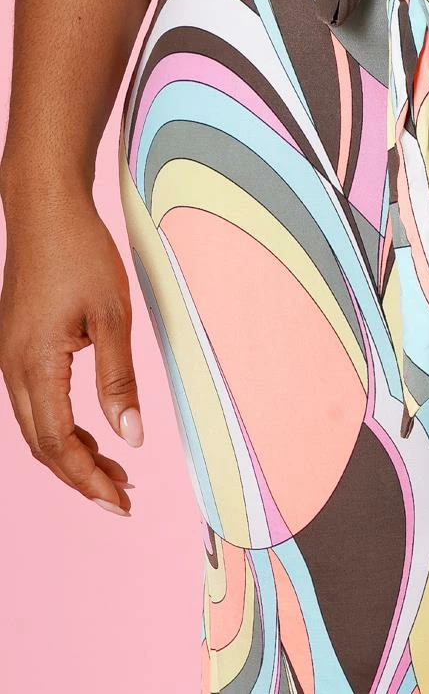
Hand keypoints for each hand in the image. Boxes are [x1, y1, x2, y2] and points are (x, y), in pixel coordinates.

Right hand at [0, 189, 141, 513]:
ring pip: (36, 427)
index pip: (58, 445)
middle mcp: (13, 368)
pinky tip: (92, 429)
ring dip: (72, 453)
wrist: (45, 208)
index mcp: (35, 365)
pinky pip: (35, 402)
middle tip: (123, 497)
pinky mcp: (17, 344)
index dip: (89, 480)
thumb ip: (119, 380)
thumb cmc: (81, 253)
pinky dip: (62, 426)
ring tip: (115, 470)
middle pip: (42, 445)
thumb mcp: (112, 316)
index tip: (122, 503)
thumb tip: (133, 437)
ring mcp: (10, 356)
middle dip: (81, 477)